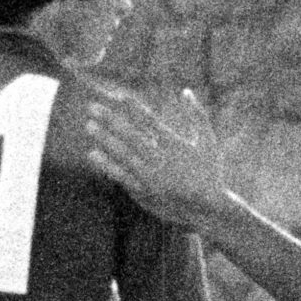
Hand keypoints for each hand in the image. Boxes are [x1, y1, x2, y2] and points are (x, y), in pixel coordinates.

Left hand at [86, 85, 226, 222]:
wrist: (209, 209)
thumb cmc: (210, 173)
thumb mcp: (208, 141)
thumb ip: (197, 115)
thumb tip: (186, 91)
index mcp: (175, 145)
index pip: (150, 121)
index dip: (134, 108)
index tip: (119, 96)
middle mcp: (161, 161)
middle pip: (131, 136)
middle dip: (111, 121)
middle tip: (92, 108)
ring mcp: (151, 177)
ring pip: (123, 155)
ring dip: (105, 139)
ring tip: (89, 126)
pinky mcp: (145, 192)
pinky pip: (122, 176)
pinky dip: (107, 165)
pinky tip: (93, 155)